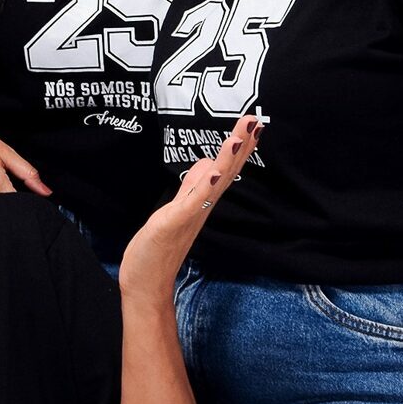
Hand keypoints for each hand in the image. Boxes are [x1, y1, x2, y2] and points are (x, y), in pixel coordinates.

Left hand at [120, 115, 260, 297]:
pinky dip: (204, 186)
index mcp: (201, 202)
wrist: (146, 283)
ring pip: (214, 183)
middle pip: (226, 172)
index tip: (254, 123)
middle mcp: (201, 207)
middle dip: (241, 146)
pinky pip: (192, 202)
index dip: (240, 147)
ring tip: (240, 137)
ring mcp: (190, 215)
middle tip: (256, 120)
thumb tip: (208, 163)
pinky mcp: (174, 223)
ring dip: (227, 160)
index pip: (225, 169)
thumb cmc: (159, 248)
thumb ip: (193, 188)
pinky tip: (213, 171)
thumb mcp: (176, 209)